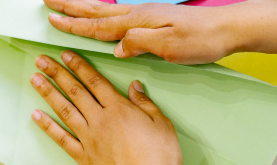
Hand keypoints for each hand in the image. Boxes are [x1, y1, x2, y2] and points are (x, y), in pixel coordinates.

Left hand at [30, 50, 184, 164]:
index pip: (95, 81)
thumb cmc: (161, 159)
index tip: (66, 55)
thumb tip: (134, 86)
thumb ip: (145, 104)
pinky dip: (48, 127)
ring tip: (35, 79)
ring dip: (48, 93)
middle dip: (57, 73)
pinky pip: (61, 139)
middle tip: (42, 60)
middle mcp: (100, 121)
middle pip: (75, 91)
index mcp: (120, 109)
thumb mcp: (162, 125)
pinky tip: (36, 115)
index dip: (79, 66)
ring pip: (65, 111)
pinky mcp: (84, 159)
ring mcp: (89, 140)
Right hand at [43, 0, 276, 63]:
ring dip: (83, 8)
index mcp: (138, 21)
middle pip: (97, 11)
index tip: (52, 20)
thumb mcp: (169, 46)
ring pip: (106, 11)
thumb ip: (139, 43)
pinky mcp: (155, 20)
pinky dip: (103, 15)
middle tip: (48, 2)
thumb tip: (115, 47)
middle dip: (71, 8)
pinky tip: (102, 17)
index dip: (74, 25)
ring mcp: (146, 15)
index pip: (99, 25)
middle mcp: (139, 15)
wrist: (228, 28)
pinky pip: (119, 16)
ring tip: (66, 4)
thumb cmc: (201, 39)